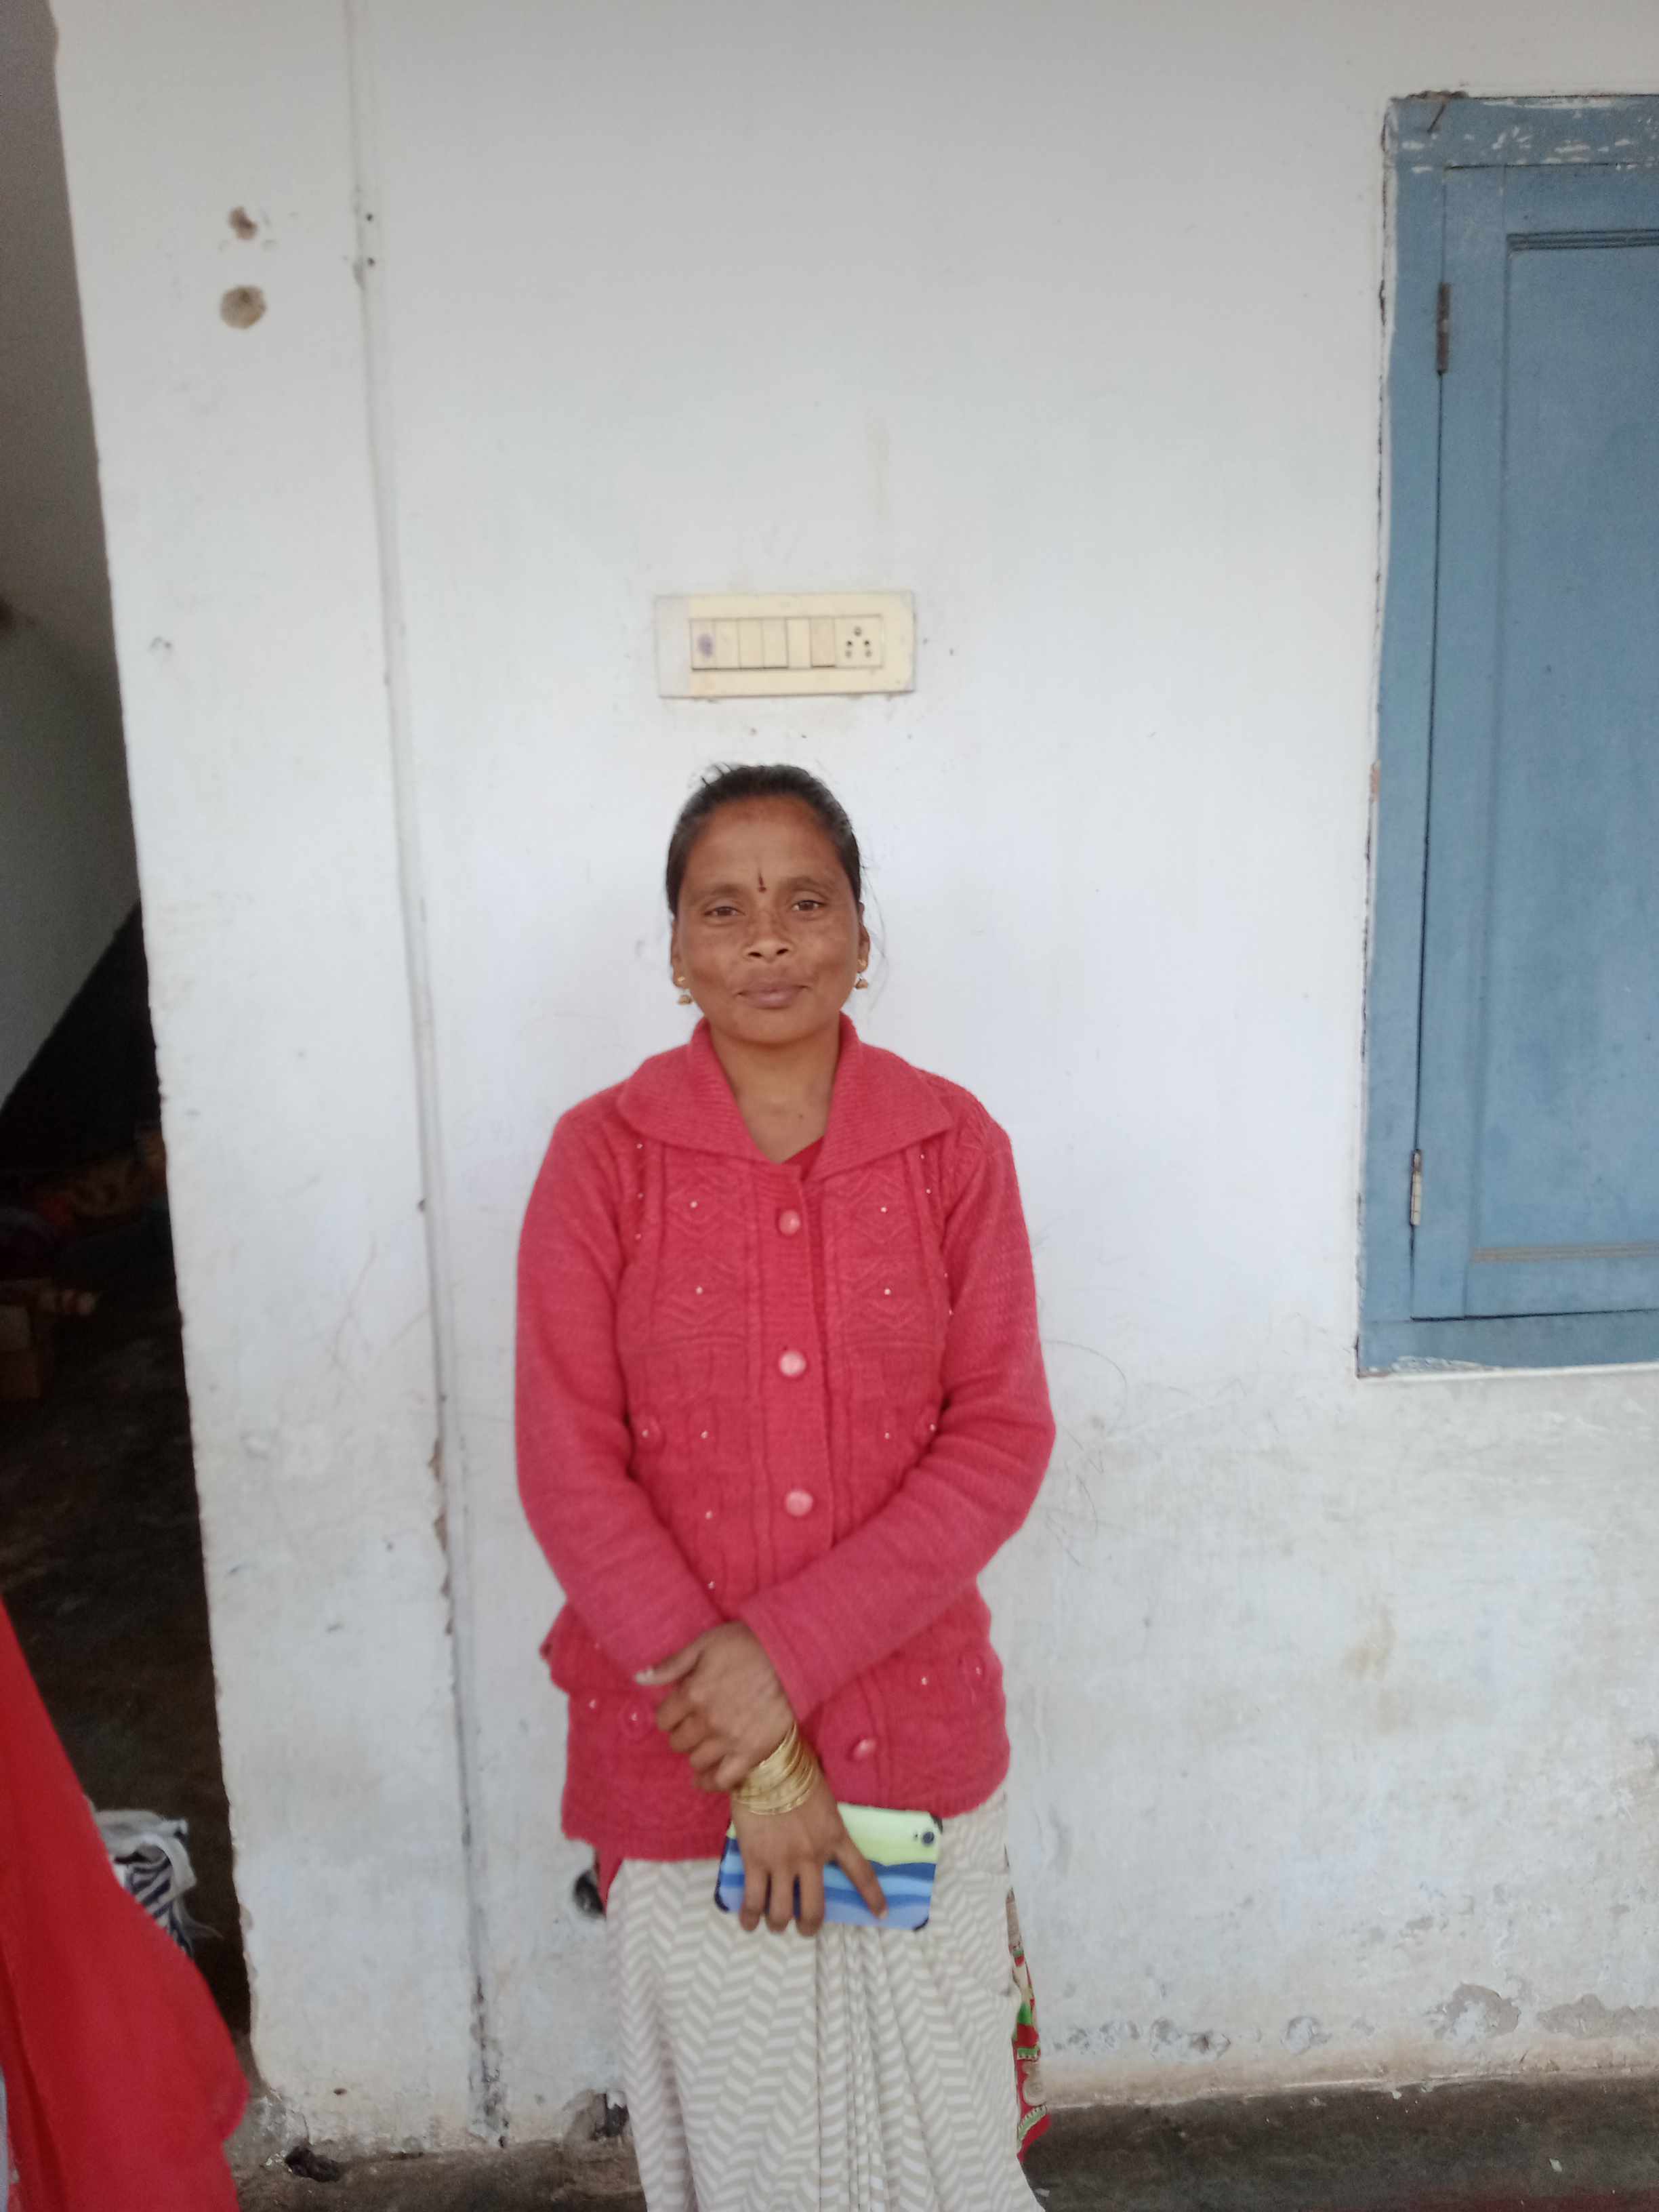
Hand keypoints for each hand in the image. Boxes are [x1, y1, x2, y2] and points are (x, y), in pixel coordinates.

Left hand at [639, 1623, 794, 1790]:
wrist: (791, 1656)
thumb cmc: (747, 1644)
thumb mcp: (705, 1644)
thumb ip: (671, 1664)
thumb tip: (639, 1678)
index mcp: (693, 1693)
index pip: (663, 1718)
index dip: (669, 1714)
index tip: (679, 1709)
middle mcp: (707, 1721)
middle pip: (678, 1741)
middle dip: (681, 1732)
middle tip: (694, 1724)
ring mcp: (730, 1740)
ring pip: (696, 1761)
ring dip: (696, 1753)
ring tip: (705, 1743)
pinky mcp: (751, 1752)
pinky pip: (723, 1781)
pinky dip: (710, 1782)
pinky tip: (706, 1778)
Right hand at [732, 1773, 887, 1934]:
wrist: (768, 1763)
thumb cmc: (796, 1773)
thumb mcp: (824, 1800)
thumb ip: (825, 1823)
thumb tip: (818, 1834)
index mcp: (834, 1837)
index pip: (860, 1873)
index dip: (872, 1897)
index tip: (881, 1914)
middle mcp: (812, 1856)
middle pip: (815, 1908)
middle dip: (809, 1925)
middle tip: (804, 1928)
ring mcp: (783, 1861)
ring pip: (783, 1911)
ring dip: (779, 1923)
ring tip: (775, 1924)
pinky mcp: (756, 1860)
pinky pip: (754, 1899)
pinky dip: (750, 1916)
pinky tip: (748, 1922)